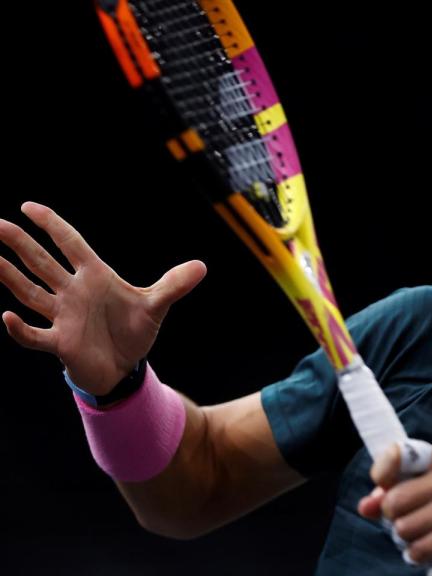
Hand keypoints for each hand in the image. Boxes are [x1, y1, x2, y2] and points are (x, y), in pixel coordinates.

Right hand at [0, 202, 205, 394]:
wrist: (125, 367)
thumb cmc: (133, 331)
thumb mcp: (155, 306)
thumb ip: (173, 285)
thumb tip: (202, 266)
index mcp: (95, 276)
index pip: (70, 244)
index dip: (52, 225)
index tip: (29, 206)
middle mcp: (73, 292)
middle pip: (41, 262)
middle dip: (20, 243)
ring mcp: (62, 316)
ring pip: (30, 292)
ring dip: (10, 276)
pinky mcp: (60, 343)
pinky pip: (35, 334)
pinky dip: (20, 328)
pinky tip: (6, 316)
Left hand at [358, 442, 431, 575]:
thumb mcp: (426, 490)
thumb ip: (390, 493)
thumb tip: (366, 507)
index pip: (395, 454)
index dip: (381, 474)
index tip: (385, 486)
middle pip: (392, 503)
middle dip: (394, 518)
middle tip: (413, 521)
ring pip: (403, 530)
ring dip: (407, 541)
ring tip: (426, 536)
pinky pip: (418, 550)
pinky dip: (419, 555)